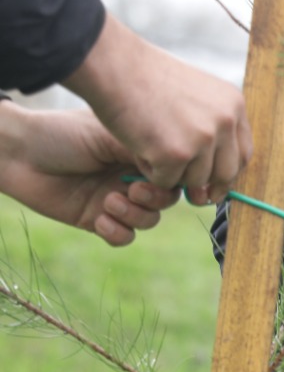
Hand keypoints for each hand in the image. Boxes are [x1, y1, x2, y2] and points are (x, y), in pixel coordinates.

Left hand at [0, 100, 179, 245]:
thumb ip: (144, 152)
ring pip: (148, 221)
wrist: (20, 154)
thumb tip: (174, 169)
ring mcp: (114, 199)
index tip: (166, 178)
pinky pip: (123, 237)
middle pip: (166, 200)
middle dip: (155, 200)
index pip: (171, 171)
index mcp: (136, 152)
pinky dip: (117, 232)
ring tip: (109, 202)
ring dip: (134, 215)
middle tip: (133, 190)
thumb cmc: (63, 134)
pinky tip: (99, 218)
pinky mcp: (96, 220)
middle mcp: (129, 176)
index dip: (174, 180)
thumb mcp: (109, 135)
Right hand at [63, 12, 252, 202]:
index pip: (243, 153)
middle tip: (190, 193)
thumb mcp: (195, 93)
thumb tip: (217, 179)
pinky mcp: (177, 154)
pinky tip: (139, 143)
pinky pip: (166, 182)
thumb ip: (211, 125)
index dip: (228, 173)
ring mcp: (202, 138)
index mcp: (233, 105)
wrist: (115, 65)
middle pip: (225, 174)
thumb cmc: (146, 77)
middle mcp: (224, 122)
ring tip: (151, 142)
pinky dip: (149, 171)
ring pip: (195, 181)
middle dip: (206, 186)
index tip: (215, 185)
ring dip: (172, 173)